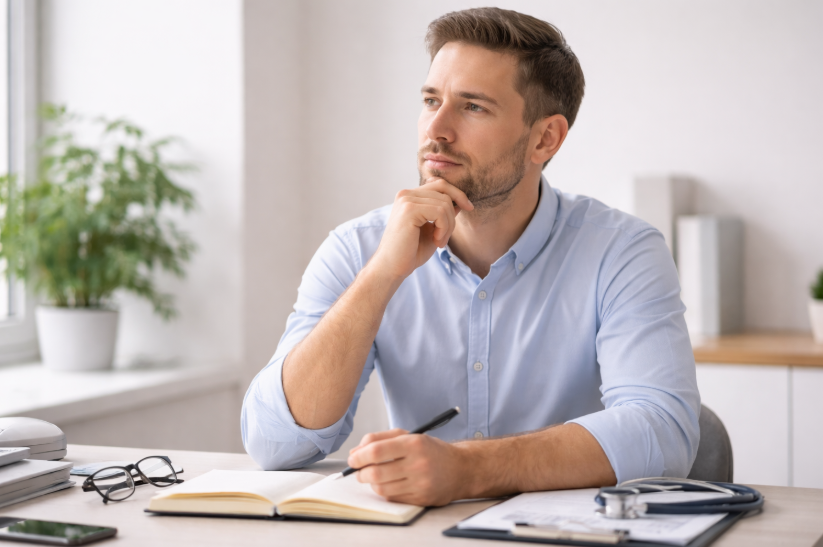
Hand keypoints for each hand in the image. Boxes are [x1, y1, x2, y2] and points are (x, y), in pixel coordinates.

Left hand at [347, 428, 470, 505]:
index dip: (359, 456)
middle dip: (360, 472)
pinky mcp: (420, 499)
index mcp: (413, 444)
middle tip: (359, 470)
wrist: (460, 469)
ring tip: (373, 475)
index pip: (376, 451)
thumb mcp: (409, 436)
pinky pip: (392, 497)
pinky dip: (384, 491)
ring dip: (371, 482)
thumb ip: (380, 439)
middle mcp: (418, 464)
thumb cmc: (431, 450)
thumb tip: (355, 452)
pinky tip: (388, 483)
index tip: (353, 459)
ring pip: (381, 487)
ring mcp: (420, 483)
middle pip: (376, 472)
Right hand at [369, 178, 472, 281]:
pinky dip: (444, 228)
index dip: (457, 194)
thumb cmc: (411, 251)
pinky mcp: (409, 209)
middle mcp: (406, 194)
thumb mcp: (433, 229)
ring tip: (439, 242)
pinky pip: (440, 212)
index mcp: (409, 196)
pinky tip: (436, 241)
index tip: (468, 207)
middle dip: (452, 216)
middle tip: (445, 237)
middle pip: (444, 192)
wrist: (392, 267)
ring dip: (448, 226)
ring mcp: (406, 200)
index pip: (440, 184)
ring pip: (444, 204)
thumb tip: (461, 202)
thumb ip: (444, 214)